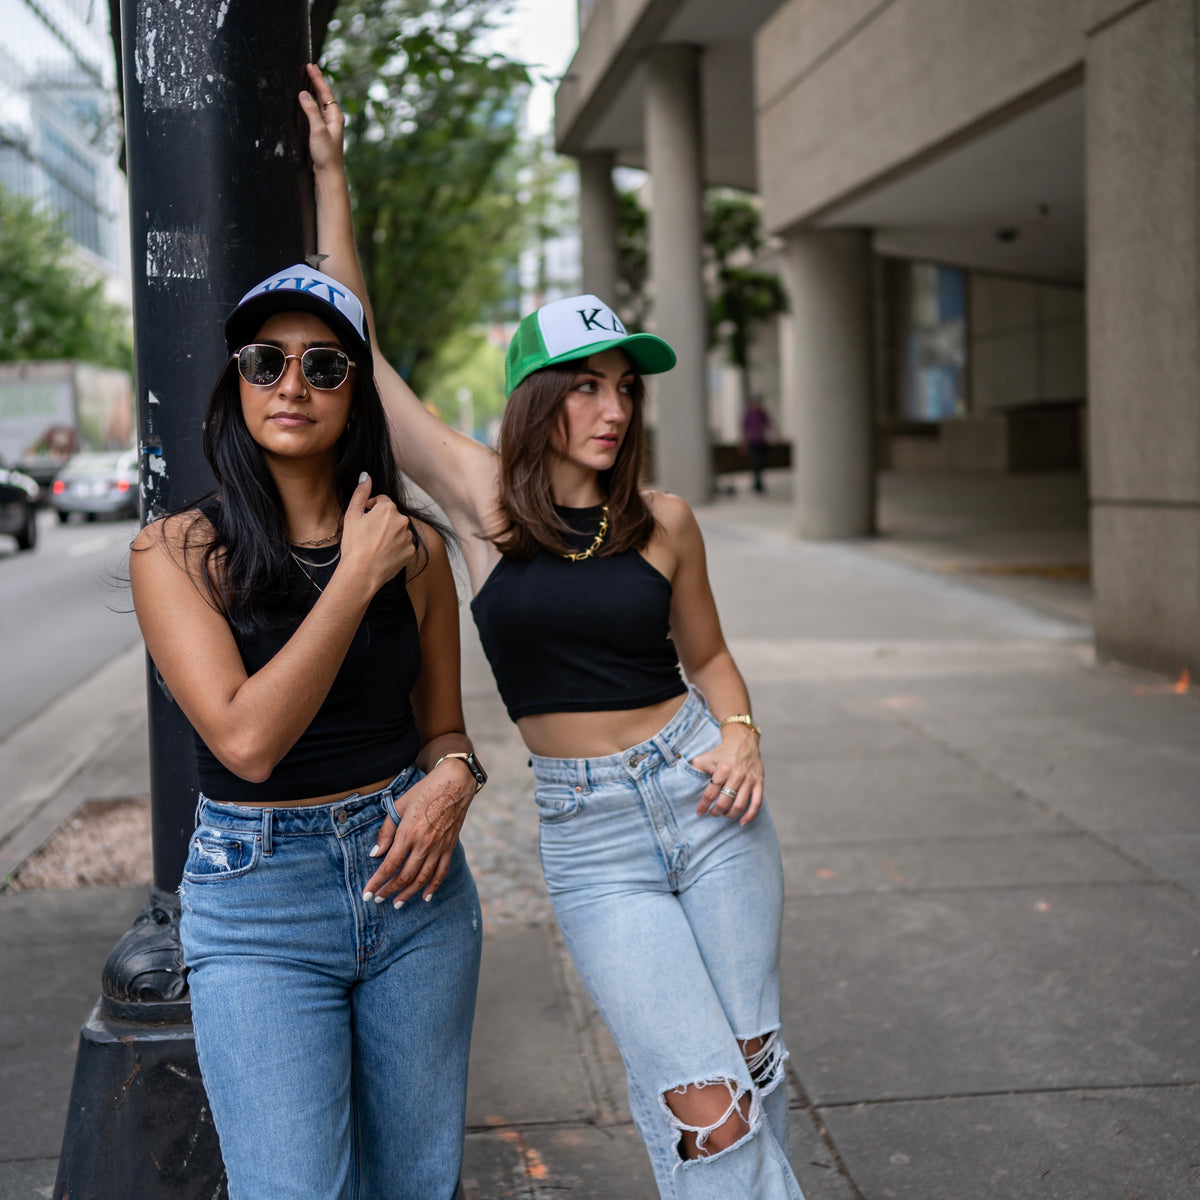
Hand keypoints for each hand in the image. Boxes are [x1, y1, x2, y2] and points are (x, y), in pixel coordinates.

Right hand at [299, 62, 344, 173]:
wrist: (329, 173)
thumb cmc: (326, 154)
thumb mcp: (317, 130)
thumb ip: (311, 111)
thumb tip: (303, 93)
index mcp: (335, 116)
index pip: (325, 92)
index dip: (317, 78)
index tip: (310, 66)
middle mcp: (333, 119)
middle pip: (324, 95)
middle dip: (317, 81)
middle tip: (310, 67)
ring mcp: (328, 125)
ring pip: (321, 102)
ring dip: (314, 90)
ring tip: (308, 79)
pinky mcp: (322, 131)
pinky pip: (317, 111)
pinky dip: (312, 102)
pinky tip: (307, 100)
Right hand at [338, 473, 415, 592]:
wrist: (362, 573)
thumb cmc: (354, 545)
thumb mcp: (352, 515)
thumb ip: (361, 493)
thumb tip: (366, 476)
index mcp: (389, 508)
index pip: (381, 501)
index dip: (370, 509)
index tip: (363, 520)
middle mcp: (403, 520)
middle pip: (391, 515)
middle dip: (381, 521)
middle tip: (367, 535)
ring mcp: (409, 536)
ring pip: (398, 530)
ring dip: (389, 534)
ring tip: (375, 546)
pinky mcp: (412, 551)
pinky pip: (404, 544)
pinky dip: (396, 547)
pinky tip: (383, 553)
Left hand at [362, 761, 474, 904]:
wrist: (455, 783)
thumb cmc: (425, 790)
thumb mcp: (400, 805)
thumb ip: (386, 830)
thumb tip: (376, 853)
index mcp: (408, 833)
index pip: (389, 865)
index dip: (377, 882)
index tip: (367, 894)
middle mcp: (424, 844)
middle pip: (404, 876)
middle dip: (389, 891)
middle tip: (379, 900)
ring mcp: (439, 847)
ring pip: (422, 879)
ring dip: (408, 894)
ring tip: (397, 903)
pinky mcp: (450, 847)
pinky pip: (442, 872)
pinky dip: (433, 886)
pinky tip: (425, 896)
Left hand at [690, 724, 763, 824]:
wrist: (743, 741)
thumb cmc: (722, 752)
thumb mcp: (706, 757)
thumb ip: (696, 768)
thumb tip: (685, 781)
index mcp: (723, 769)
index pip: (710, 793)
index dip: (703, 806)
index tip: (699, 812)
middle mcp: (737, 775)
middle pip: (725, 802)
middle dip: (716, 811)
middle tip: (712, 813)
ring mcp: (749, 780)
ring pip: (740, 805)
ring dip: (729, 814)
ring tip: (723, 814)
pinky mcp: (759, 783)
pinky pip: (756, 803)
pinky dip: (750, 815)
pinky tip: (742, 822)